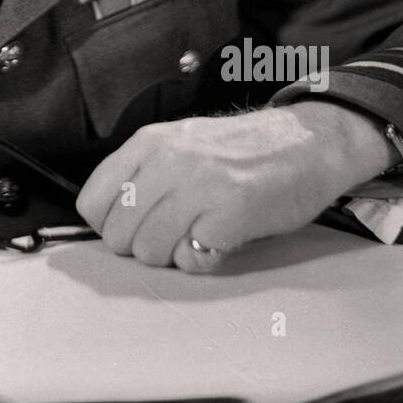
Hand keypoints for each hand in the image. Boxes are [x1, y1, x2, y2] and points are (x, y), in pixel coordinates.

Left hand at [76, 101, 394, 273]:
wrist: (309, 142)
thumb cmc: (245, 150)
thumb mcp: (182, 142)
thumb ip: (143, 172)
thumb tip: (108, 216)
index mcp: (150, 141)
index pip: (92, 200)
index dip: (107, 224)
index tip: (128, 227)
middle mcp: (169, 160)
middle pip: (117, 233)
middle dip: (138, 245)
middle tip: (168, 236)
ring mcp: (200, 186)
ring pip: (149, 250)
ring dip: (170, 255)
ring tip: (195, 236)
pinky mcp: (231, 213)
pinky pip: (191, 260)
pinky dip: (202, 261)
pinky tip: (217, 241)